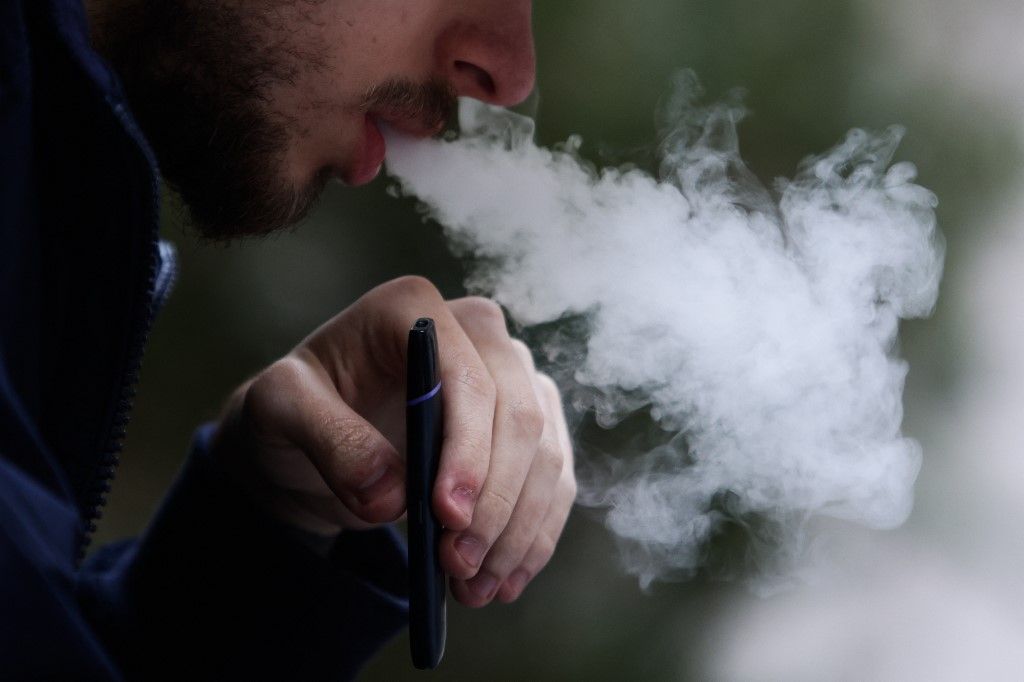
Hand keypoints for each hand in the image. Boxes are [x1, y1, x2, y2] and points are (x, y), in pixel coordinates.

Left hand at [211, 276, 576, 605]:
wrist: (313, 434)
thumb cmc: (297, 408)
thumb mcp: (278, 411)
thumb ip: (328, 440)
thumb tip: (391, 494)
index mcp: (415, 308)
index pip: (469, 376)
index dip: (469, 449)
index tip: (446, 516)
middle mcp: (476, 332)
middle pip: (519, 417)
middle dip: (496, 502)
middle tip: (458, 565)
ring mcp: (511, 375)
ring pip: (545, 454)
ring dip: (517, 530)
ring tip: (474, 588)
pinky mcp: (529, 422)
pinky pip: (552, 479)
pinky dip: (533, 535)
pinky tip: (503, 580)